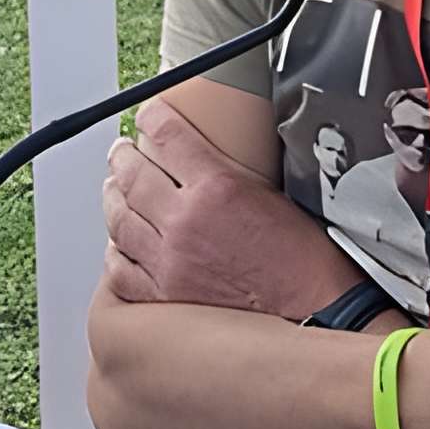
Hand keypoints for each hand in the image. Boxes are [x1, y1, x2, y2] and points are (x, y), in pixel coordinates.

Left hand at [102, 98, 361, 318]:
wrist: (317, 313)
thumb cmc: (306, 261)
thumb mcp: (274, 194)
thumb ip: (230, 174)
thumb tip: (208, 160)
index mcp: (217, 187)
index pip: (168, 136)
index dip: (151, 119)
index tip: (146, 115)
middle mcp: (185, 221)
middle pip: (134, 175)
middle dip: (124, 157)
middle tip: (122, 152)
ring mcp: (168, 261)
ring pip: (120, 219)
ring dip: (112, 198)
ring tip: (113, 189)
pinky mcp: (163, 297)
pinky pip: (120, 269)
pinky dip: (115, 251)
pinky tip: (118, 242)